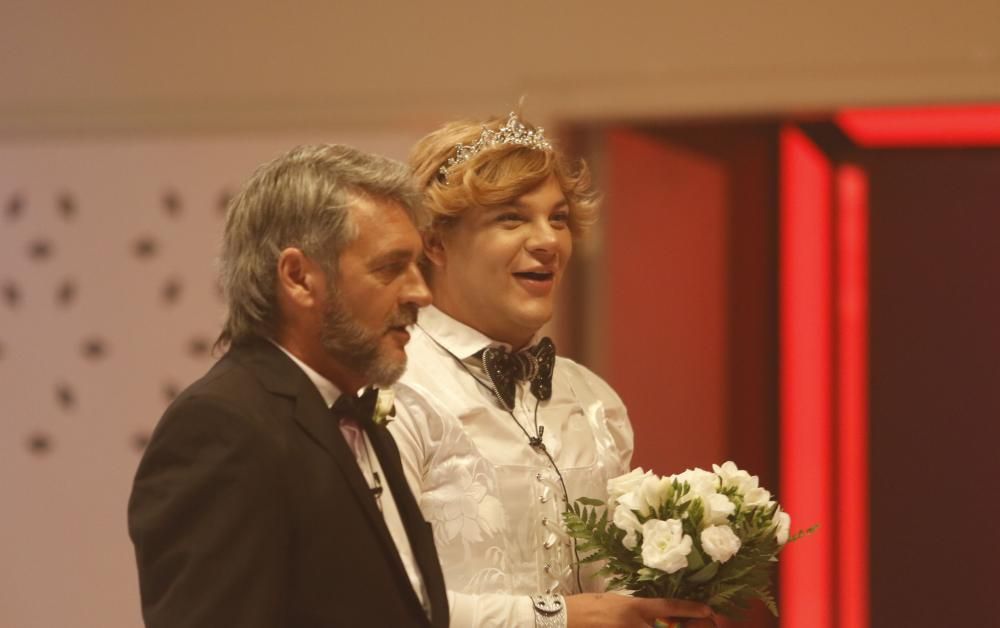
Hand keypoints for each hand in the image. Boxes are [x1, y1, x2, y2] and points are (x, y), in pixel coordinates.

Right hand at [565, 593, 714, 627]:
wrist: (562, 618)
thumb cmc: (587, 606)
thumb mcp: (615, 600)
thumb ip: (636, 607)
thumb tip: (654, 613)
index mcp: (633, 606)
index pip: (668, 606)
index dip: (690, 609)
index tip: (707, 610)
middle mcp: (633, 623)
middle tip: (699, 625)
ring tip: (666, 627)